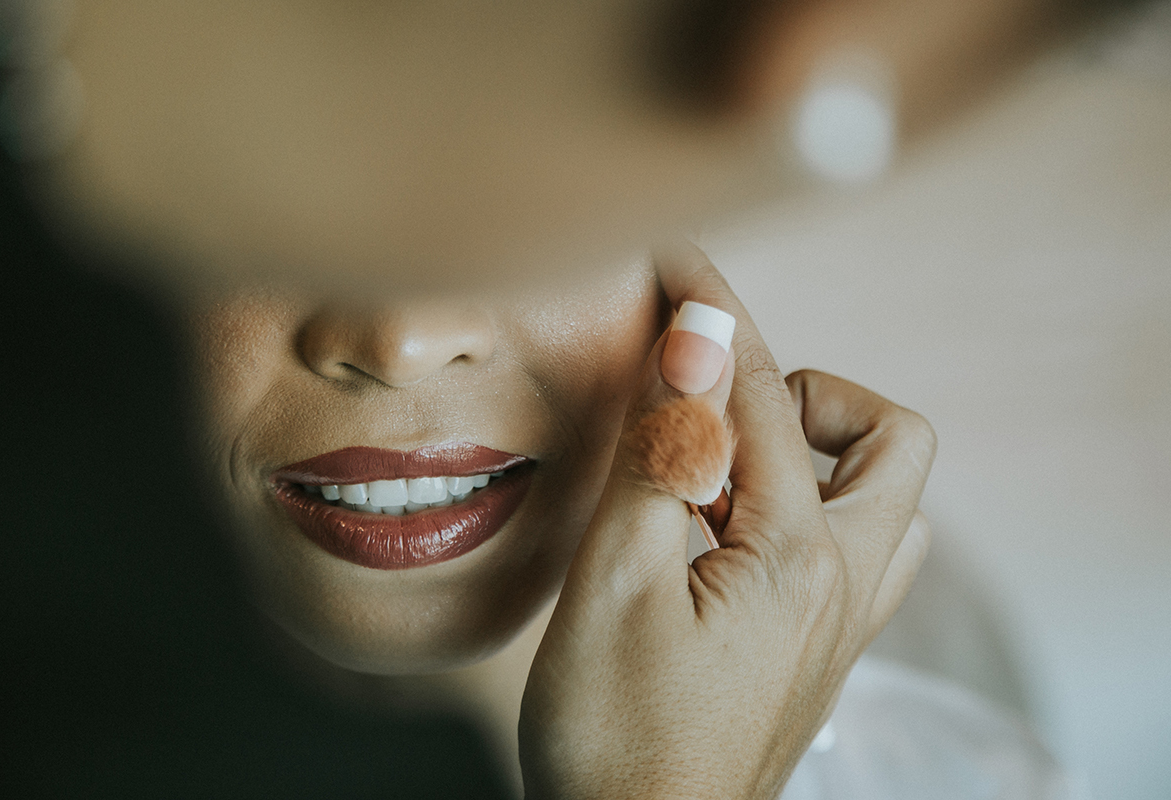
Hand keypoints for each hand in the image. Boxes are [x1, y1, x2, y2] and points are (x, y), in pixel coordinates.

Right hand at [519, 244, 935, 798]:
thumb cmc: (615, 732)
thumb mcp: (614, 580)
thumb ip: (665, 454)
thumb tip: (699, 340)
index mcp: (796, 553)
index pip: (762, 391)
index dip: (714, 310)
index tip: (676, 253)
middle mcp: (846, 581)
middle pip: (887, 437)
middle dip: (808, 391)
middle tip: (721, 410)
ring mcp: (844, 622)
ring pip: (891, 498)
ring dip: (824, 453)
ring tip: (734, 470)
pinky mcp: (824, 651)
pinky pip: (864, 551)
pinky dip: (815, 508)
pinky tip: (741, 530)